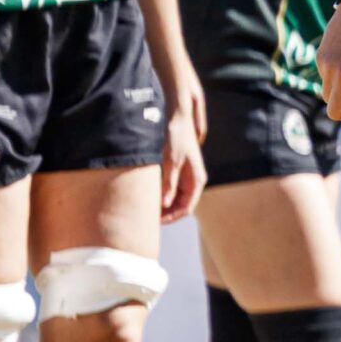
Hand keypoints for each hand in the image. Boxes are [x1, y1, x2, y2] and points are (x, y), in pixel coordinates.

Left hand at [158, 87, 203, 222]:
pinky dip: (160, 195)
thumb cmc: (176, 138)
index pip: (186, 208)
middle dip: (165, 214)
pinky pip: (170, 189)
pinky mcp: (177, 171)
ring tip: (144, 210)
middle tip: (146, 220)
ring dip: (162, 206)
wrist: (178, 118)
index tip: (153, 223)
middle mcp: (192, 181)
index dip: (170, 218)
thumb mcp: (170, 161)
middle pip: (180, 206)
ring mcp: (185, 176)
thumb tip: (164, 205)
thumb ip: (168, 183)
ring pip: (174, 198)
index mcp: (196, 181)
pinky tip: (146, 196)